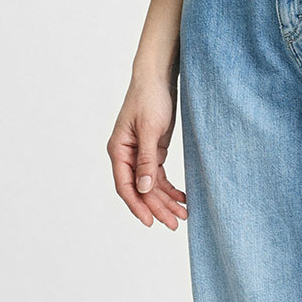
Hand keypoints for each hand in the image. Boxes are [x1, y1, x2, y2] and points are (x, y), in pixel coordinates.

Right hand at [108, 75, 188, 229]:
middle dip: (157, 207)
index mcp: (119, 151)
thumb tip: (143, 189)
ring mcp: (140, 155)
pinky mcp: (153, 151)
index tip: (150, 222)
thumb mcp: (149, 130)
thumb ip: (146, 161)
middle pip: (141, 190)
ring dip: (166, 200)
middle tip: (174, 224)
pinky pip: (159, 176)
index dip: (137, 206)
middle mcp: (127, 156)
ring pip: (151, 186)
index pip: (126, 186)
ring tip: (183, 215)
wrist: (159, 78)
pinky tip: (183, 198)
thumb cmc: (150, 98)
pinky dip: (170, 188)